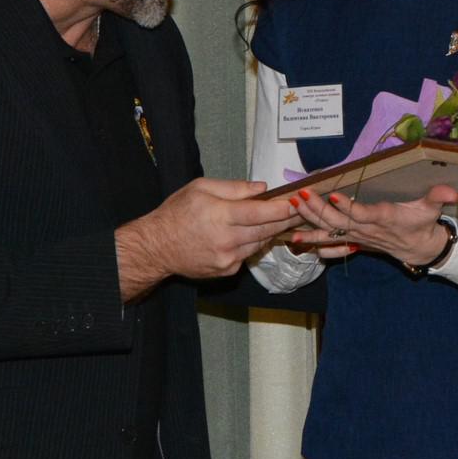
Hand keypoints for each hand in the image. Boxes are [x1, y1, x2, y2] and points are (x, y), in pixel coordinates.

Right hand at [117, 177, 303, 298]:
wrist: (156, 247)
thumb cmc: (176, 213)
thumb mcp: (200, 188)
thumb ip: (234, 188)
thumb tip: (262, 188)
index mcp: (220, 215)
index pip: (260, 212)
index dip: (282, 208)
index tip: (298, 201)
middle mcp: (226, 239)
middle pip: (266, 229)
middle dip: (286, 219)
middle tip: (302, 210)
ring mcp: (227, 258)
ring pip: (259, 243)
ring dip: (272, 231)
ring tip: (283, 220)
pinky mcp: (226, 270)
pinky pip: (247, 255)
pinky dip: (253, 244)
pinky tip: (252, 234)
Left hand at [286, 185, 457, 266]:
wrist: (421, 250)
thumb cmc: (423, 224)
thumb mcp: (432, 209)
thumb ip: (438, 198)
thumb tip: (452, 192)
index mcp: (383, 218)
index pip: (363, 214)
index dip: (349, 207)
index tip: (334, 196)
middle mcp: (366, 230)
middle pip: (338, 221)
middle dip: (317, 209)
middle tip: (300, 195)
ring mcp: (358, 237)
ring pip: (330, 229)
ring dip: (310, 221)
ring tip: (292, 210)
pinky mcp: (354, 241)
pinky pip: (331, 243)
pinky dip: (315, 242)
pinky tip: (297, 241)